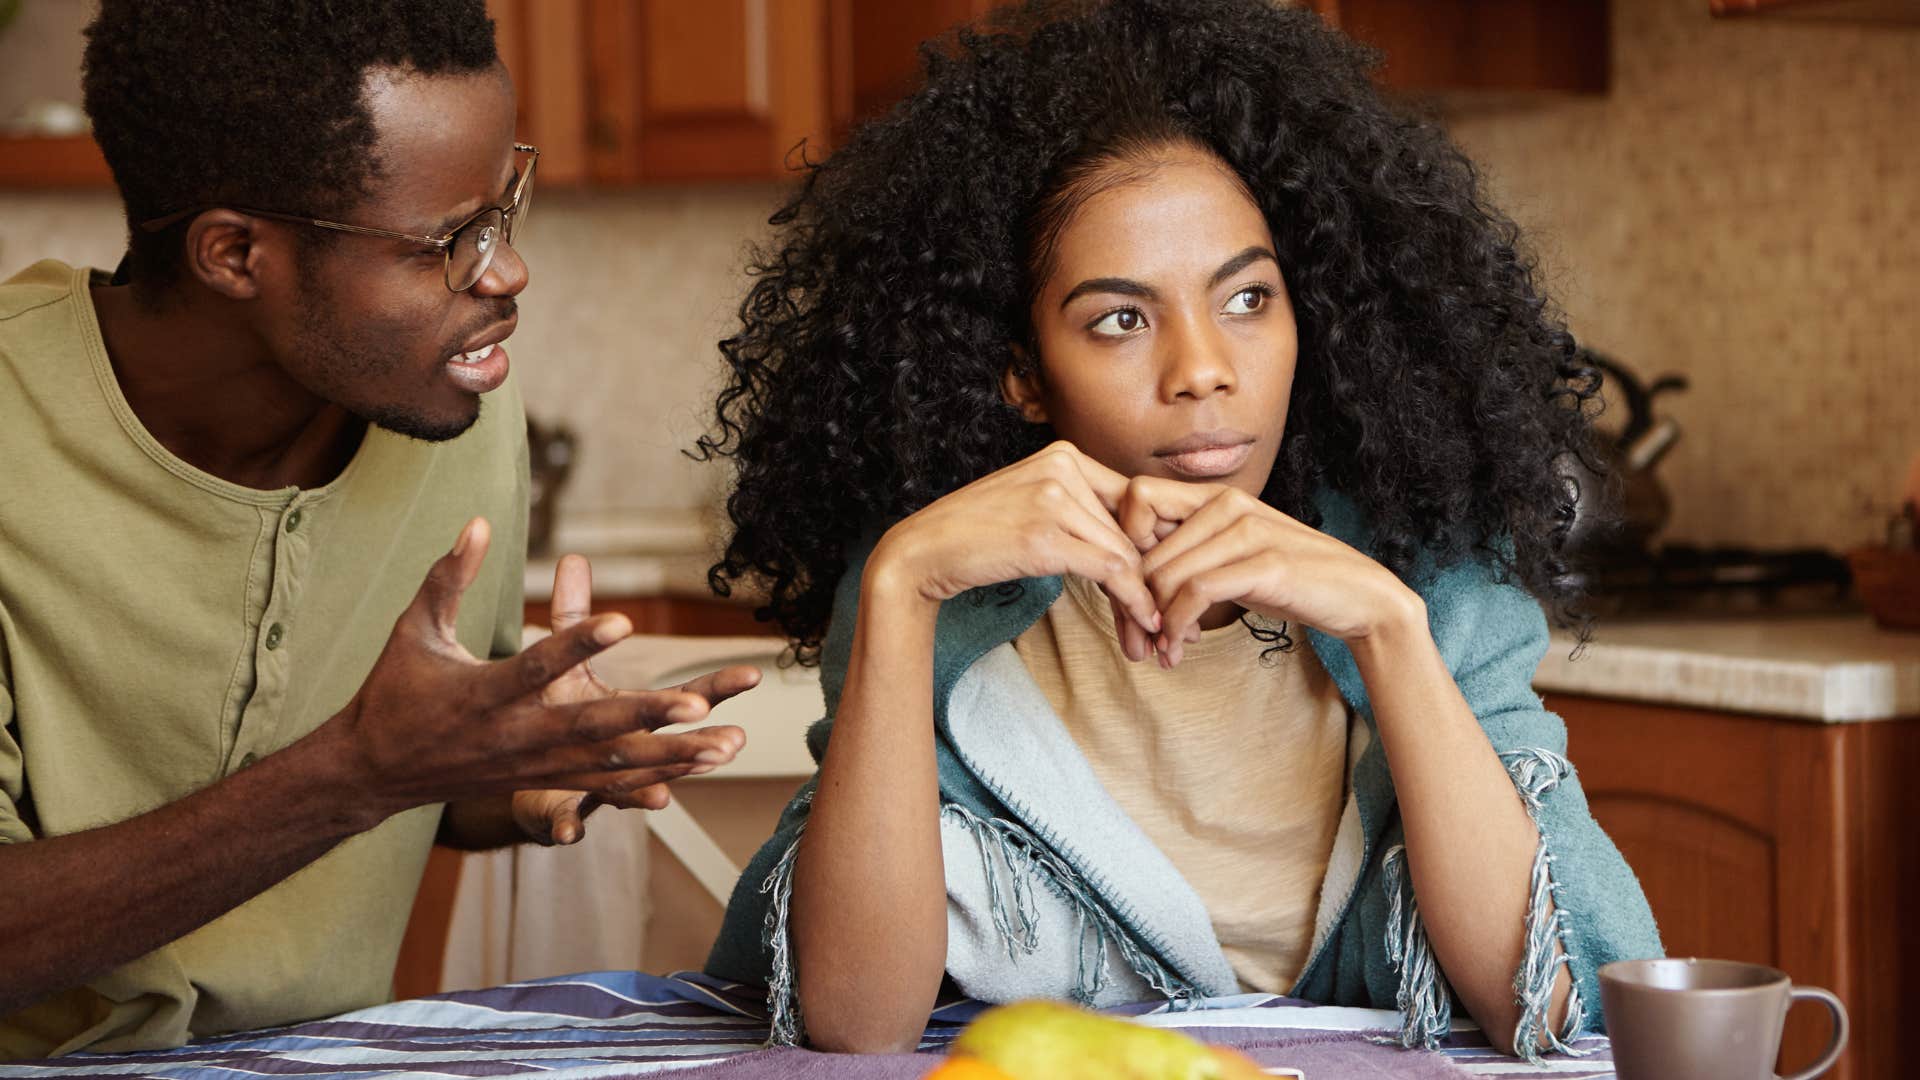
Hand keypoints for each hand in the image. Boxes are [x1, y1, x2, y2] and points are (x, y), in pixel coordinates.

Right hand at [338, 518, 749, 822]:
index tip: (623, 622)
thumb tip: (477, 520)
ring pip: (610, 764)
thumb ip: (449, 576)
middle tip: (698, 702)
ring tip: (726, 742)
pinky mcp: (543, 781)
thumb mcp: (414, 629)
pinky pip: (606, 784)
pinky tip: (700, 768)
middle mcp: (513, 735)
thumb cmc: (396, 690)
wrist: (374, 771)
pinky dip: (656, 777)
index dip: (578, 645)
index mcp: (481, 694)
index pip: (535, 667)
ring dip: (671, 754)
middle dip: (646, 715)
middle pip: (588, 727)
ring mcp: (533, 765)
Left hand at [513, 554, 761, 844]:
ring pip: (626, 792)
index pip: (688, 699)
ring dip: (644, 792)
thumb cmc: (549, 706)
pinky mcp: (558, 806)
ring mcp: (598, 785)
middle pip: (671, 748)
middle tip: (732, 743)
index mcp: (636, 715)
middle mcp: (628, 754)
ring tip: (663, 797)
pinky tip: (564, 833)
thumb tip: (574, 557)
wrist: (510, 764)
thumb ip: (572, 613)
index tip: (754, 675)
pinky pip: (563, 818)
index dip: (720, 688)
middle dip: (700, 746)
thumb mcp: (562, 656)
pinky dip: (566, 824)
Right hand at [866, 442, 1160, 655]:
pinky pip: (1109, 569)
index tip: (1162, 584)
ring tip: (1150, 633)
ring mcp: (1053, 498)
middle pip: (1132, 529)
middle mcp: (1063, 466)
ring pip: (1126, 553)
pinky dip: (1132, 601)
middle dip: (1152, 578)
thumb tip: (1136, 546)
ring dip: (1144, 599)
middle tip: (1163, 618)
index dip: (1154, 546)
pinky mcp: (1044, 535)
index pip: (1133, 501)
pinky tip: (1142, 624)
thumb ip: (1081, 511)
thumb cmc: (979, 534)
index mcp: (1065, 454)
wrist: (924, 550)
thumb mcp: (1035, 503)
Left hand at [1114, 479, 1421, 663]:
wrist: (1358, 597)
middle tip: (1141, 638)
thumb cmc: (1288, 579)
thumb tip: (1131, 573)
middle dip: (1133, 600)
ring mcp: (1247, 530)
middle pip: (1143, 546)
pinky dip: (1177, 626)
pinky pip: (1194, 593)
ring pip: (1164, 574)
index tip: (1134, 587)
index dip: (1123, 543)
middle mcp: (1228, 502)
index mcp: (1215, 495)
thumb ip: (1188, 552)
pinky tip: (1181, 649)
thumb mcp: (1230, 556)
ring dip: (1155, 622)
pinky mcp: (1264, 563)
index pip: (1136, 497)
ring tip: (1164, 650)